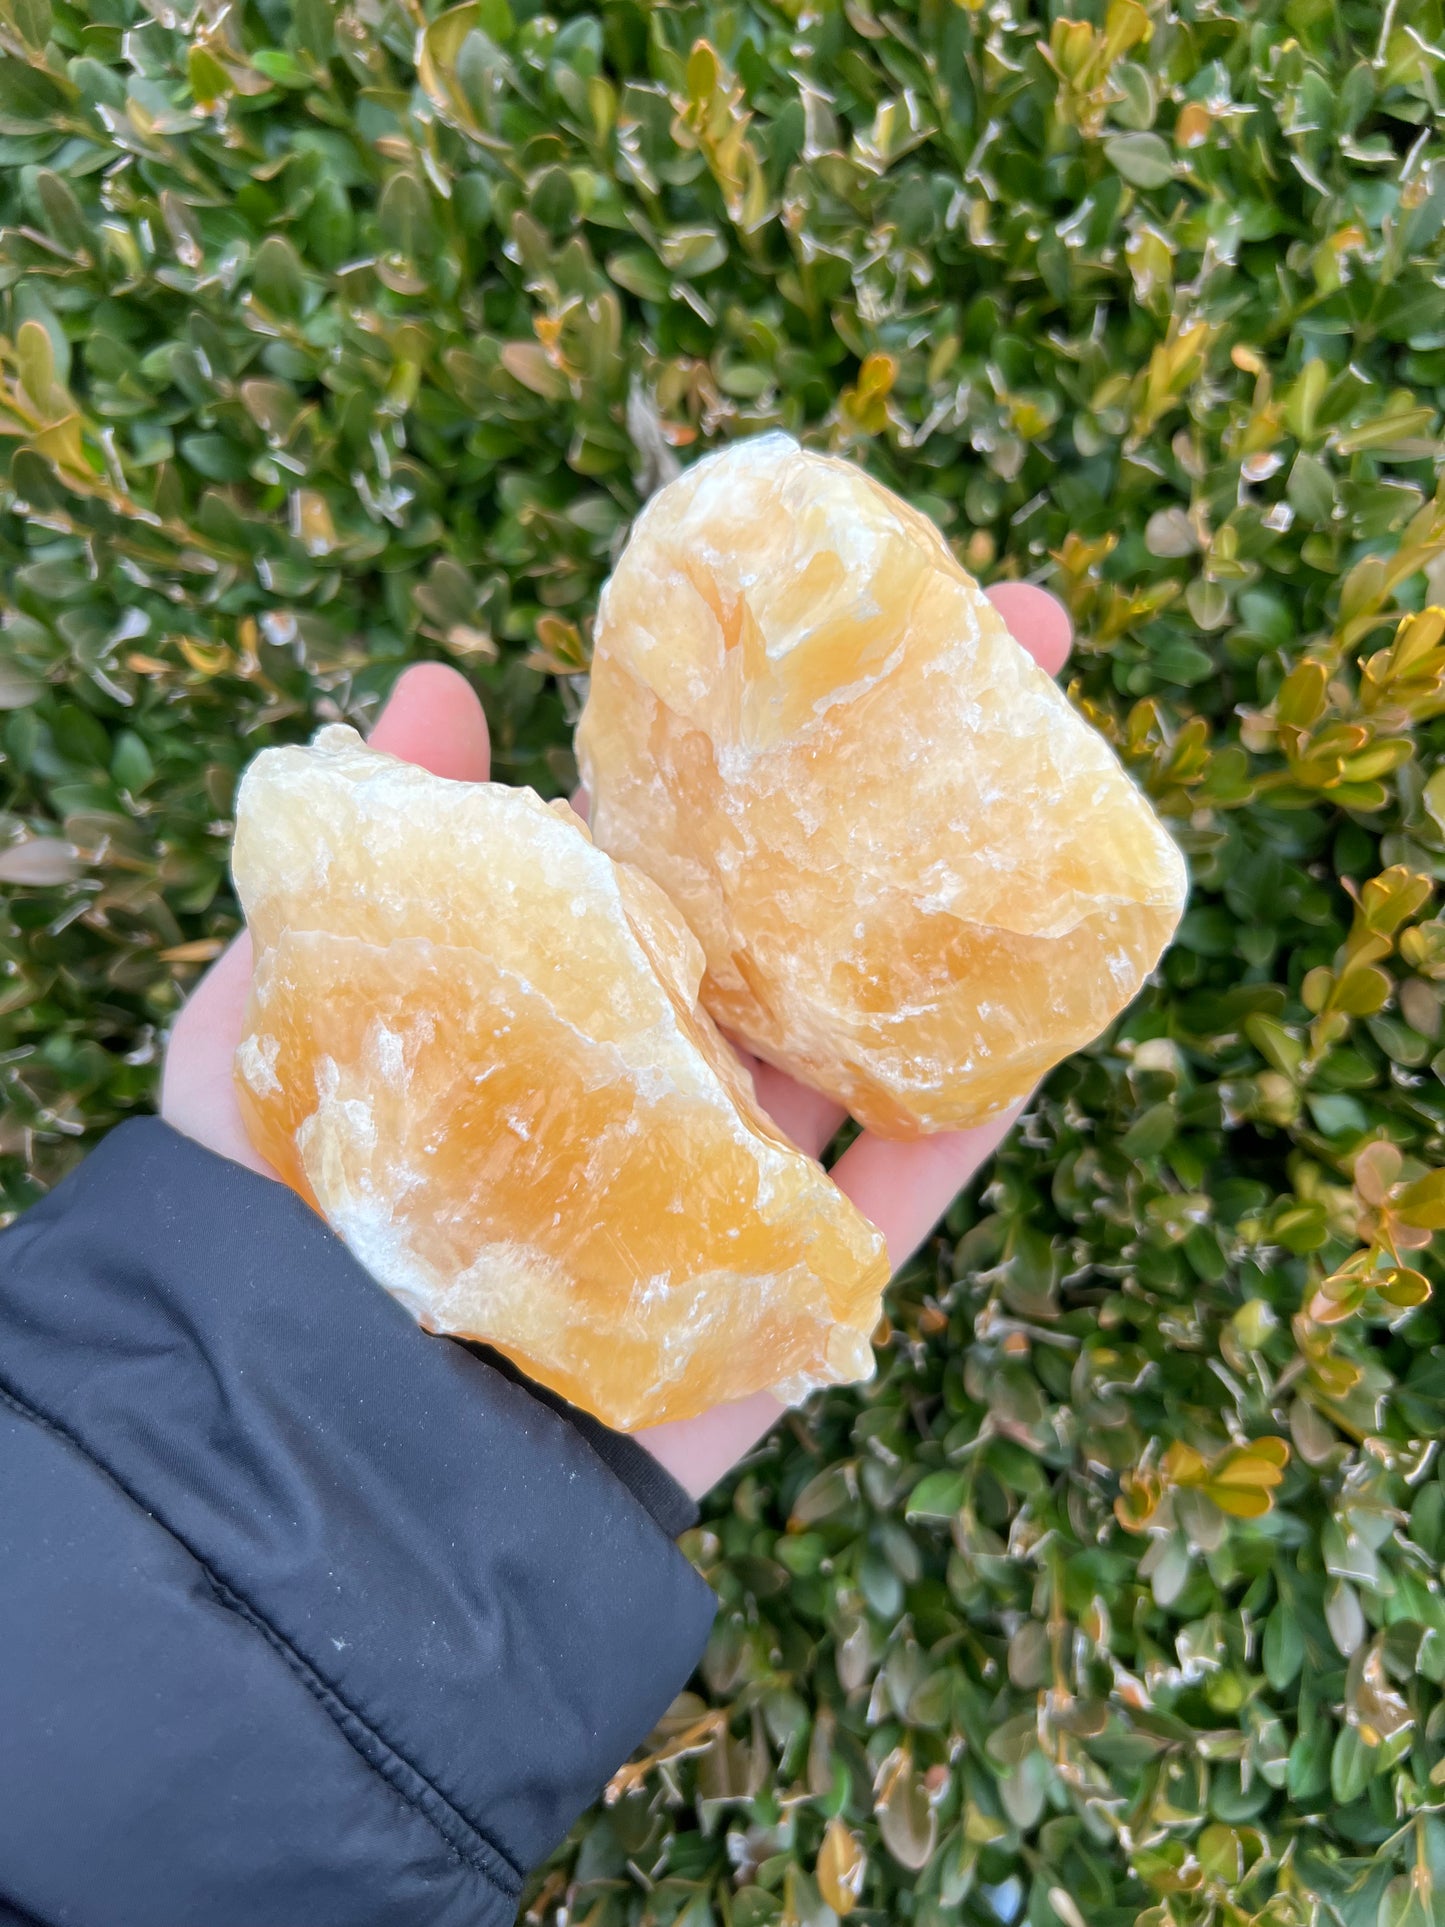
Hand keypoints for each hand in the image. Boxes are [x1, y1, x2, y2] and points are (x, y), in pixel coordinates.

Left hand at [162, 583, 1070, 1501]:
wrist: (312, 1459)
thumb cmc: (266, 1233)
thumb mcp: (274, 1015)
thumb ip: (360, 859)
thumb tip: (443, 683)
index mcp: (552, 984)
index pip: (676, 827)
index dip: (757, 723)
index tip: (835, 606)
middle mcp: (657, 1063)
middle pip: (804, 905)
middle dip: (906, 775)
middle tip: (1013, 627)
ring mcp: (727, 1171)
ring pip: (868, 1028)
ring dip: (967, 916)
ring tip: (1069, 785)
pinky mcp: (775, 1292)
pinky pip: (893, 1199)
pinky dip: (967, 1118)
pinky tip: (1048, 1018)